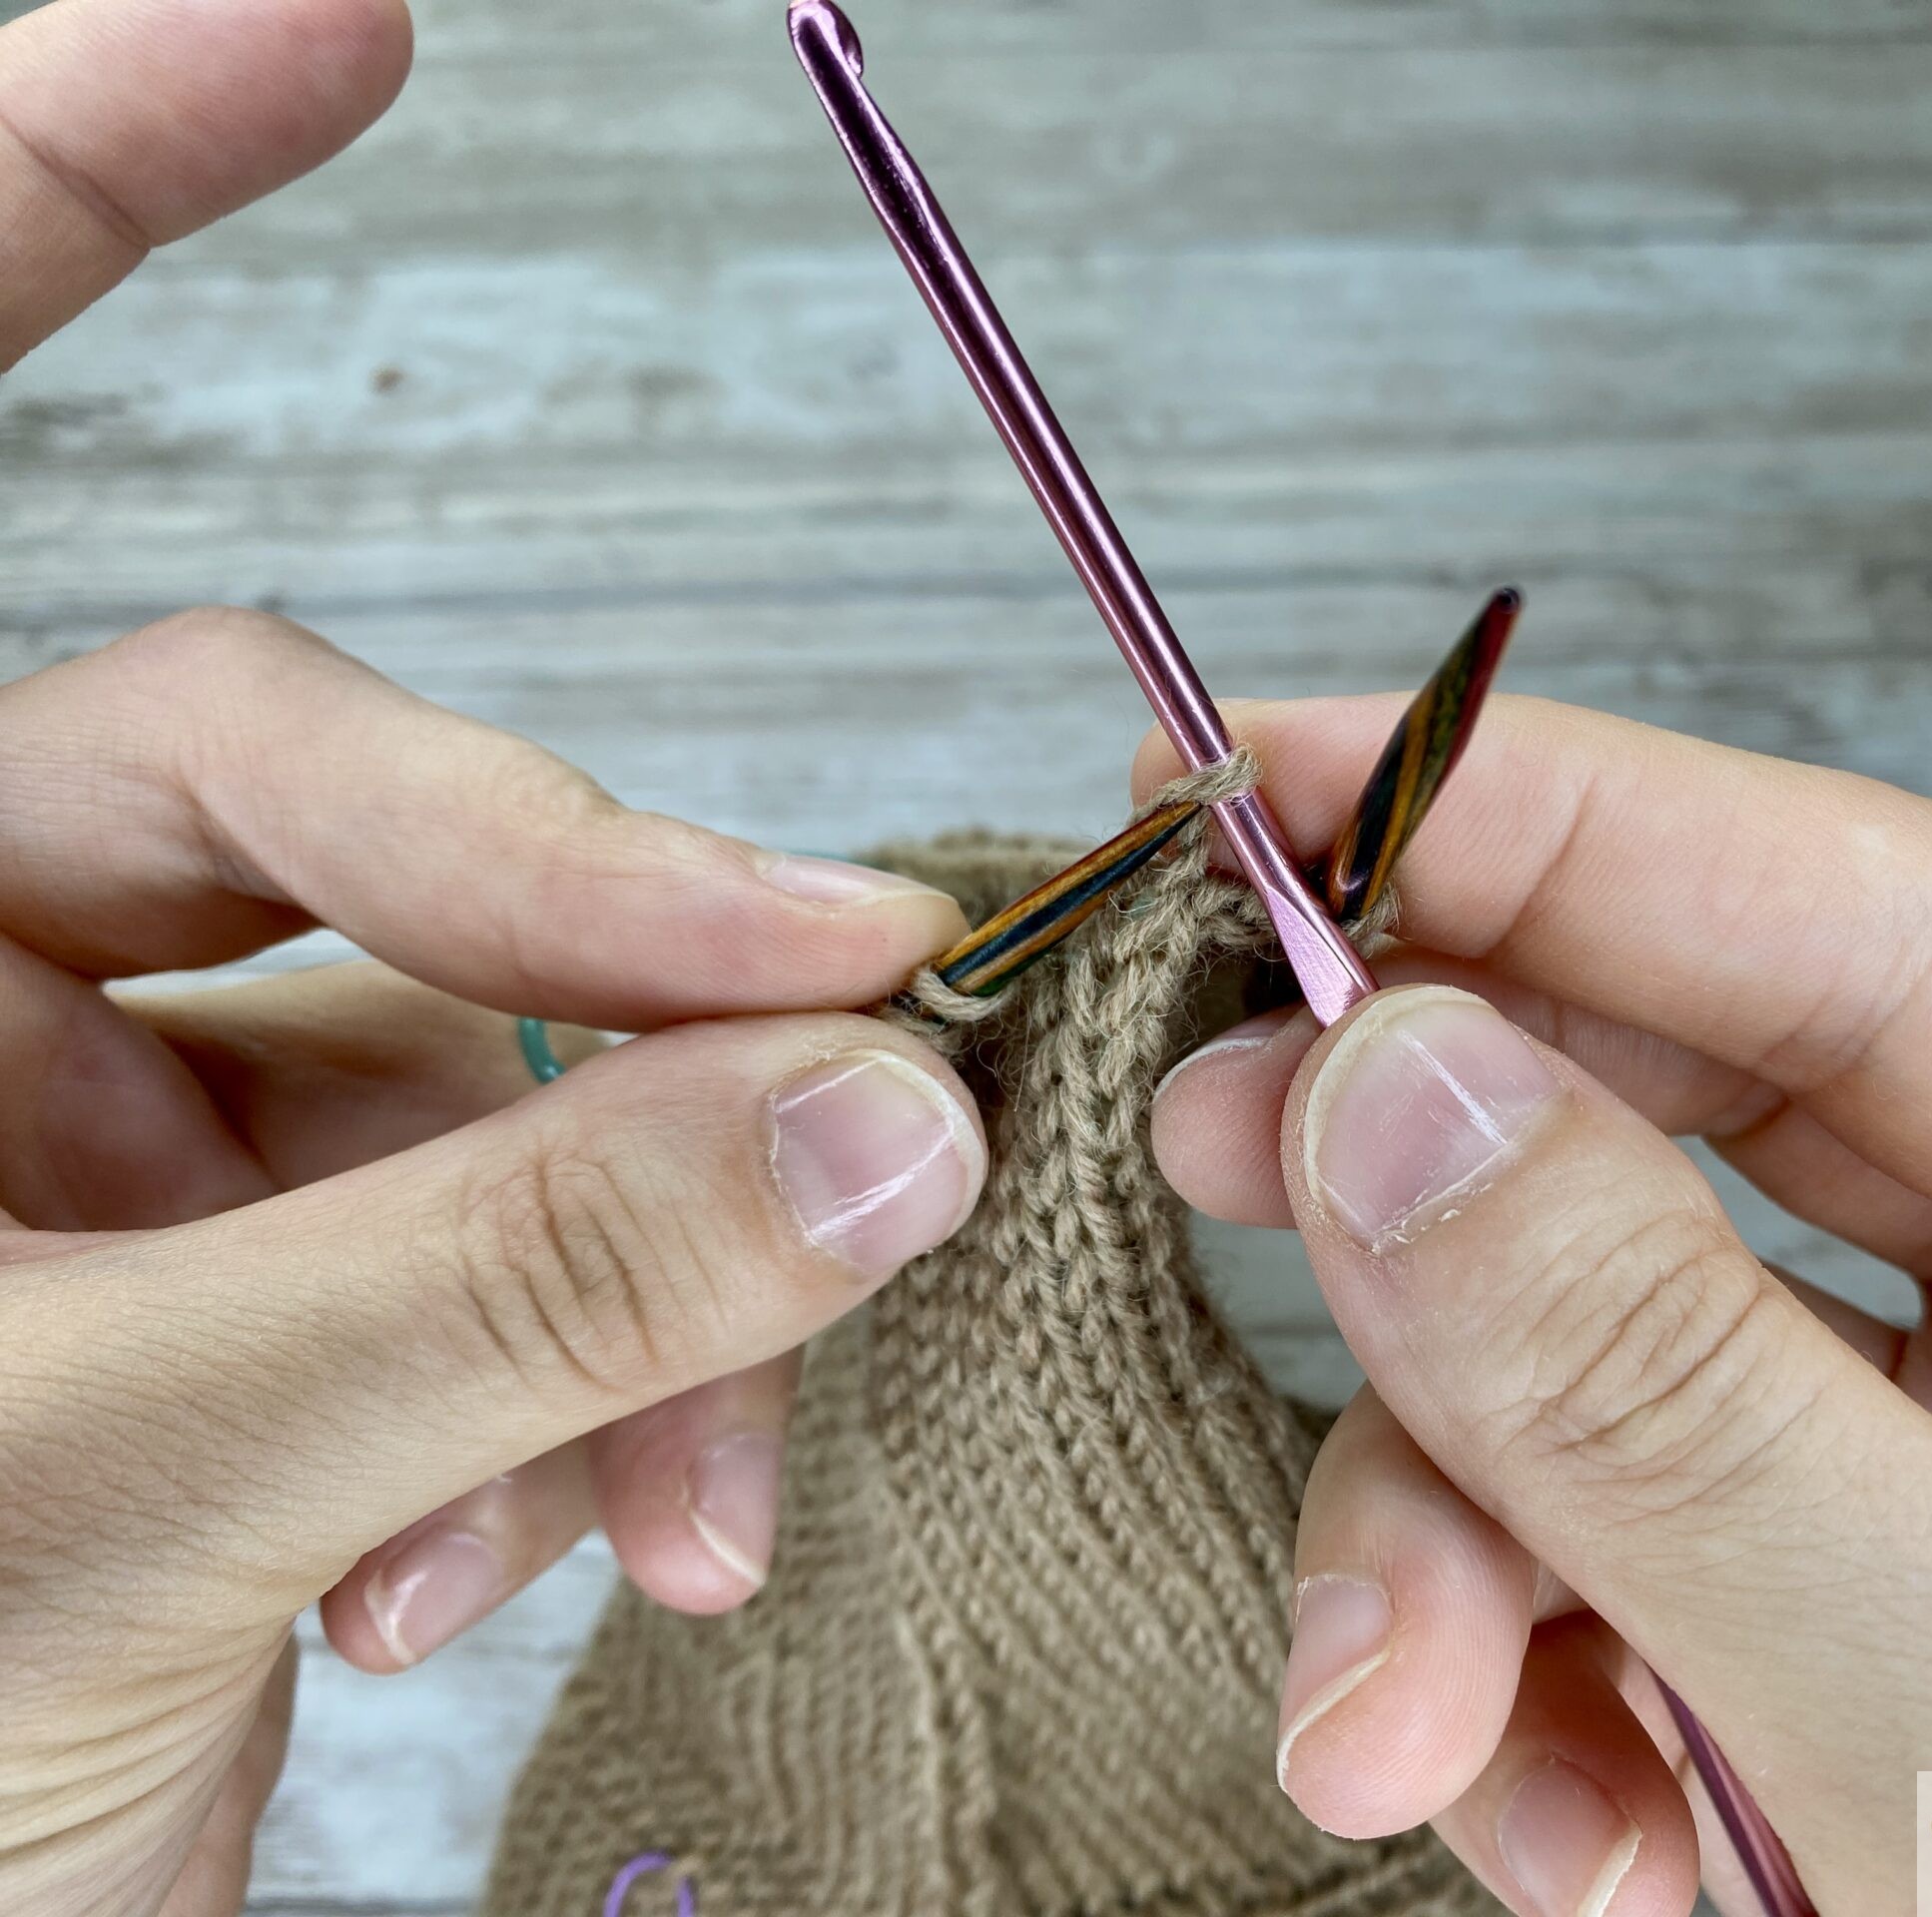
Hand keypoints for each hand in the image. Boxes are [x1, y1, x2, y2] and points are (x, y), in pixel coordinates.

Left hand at [3, 5, 986, 1909]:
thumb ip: (516, 1274)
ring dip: (633, 1273)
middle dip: (615, 974)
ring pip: (479, 1088)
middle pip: (351, 826)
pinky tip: (577, 1539)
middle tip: (867, 1063)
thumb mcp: (122, 1495)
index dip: (96, 184)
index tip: (332, 18)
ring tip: (677, 1472)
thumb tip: (878, 1109)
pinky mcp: (249, 1309)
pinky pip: (497, 1260)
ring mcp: (101, 1158)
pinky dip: (589, 1394)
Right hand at [1142, 697, 1931, 1912]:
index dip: (1589, 829)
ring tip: (1397, 1731)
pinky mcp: (1884, 1677)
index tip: (1297, 769)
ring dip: (1454, 1532)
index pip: (1930, 944)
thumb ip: (1707, 1428)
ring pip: (1635, 1382)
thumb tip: (1391, 1103)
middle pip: (1744, 1126)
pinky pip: (1634, 1590)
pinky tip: (1527, 1813)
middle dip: (1454, 1165)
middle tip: (1204, 1135)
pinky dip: (1526, 1696)